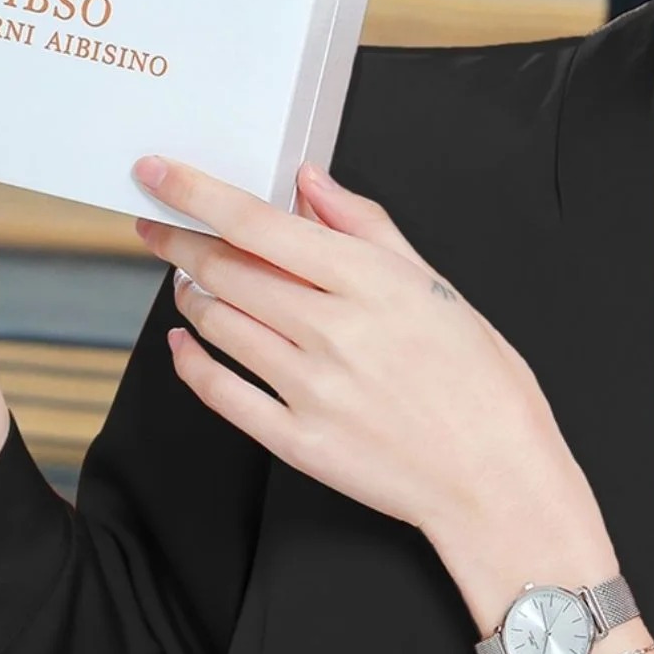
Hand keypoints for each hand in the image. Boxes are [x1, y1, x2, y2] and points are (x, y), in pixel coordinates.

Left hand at [131, 154, 597, 590]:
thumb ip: (367, 228)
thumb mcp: (437, 287)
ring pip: (219, 324)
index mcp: (369, 283)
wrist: (495, 479)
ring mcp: (310, 388)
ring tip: (187, 281)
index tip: (157, 173)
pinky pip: (221, 392)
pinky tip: (186, 343)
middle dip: (179, 241)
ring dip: (189, 294)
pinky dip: (192, 362)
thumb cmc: (481, 385)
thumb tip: (312, 185)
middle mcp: (331, 331)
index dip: (195, 193)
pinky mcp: (296, 440)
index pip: (258, 224)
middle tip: (160, 228)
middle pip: (226, 270)